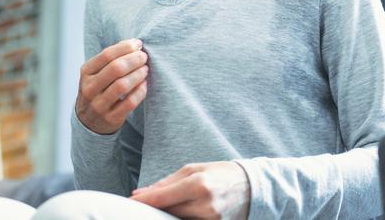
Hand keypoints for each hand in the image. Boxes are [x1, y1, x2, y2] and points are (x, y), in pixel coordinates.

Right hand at [75, 38, 148, 134]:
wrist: (89, 121)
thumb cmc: (98, 89)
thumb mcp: (96, 73)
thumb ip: (111, 59)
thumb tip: (134, 44)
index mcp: (86, 73)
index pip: (107, 55)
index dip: (126, 47)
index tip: (138, 44)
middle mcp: (89, 89)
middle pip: (116, 69)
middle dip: (134, 59)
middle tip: (144, 57)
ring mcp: (99, 105)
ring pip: (122, 85)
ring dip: (138, 74)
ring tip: (145, 69)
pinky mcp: (111, 118)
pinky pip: (130, 102)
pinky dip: (140, 91)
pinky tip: (144, 84)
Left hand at [130, 161, 249, 219]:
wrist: (252, 186)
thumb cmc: (221, 173)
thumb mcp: (195, 169)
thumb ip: (168, 181)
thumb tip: (142, 193)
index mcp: (199, 184)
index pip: (163, 197)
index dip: (145, 201)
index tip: (131, 201)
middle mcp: (205, 204)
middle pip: (168, 212)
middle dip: (156, 208)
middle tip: (145, 203)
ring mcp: (211, 219)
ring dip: (169, 214)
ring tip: (170, 204)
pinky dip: (183, 218)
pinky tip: (182, 212)